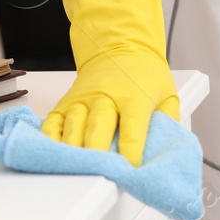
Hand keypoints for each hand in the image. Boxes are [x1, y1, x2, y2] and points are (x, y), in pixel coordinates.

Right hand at [42, 0, 179, 163]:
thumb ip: (168, 122)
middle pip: (98, 127)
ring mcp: (82, 100)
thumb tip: (165, 150)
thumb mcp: (166, 94)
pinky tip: (54, 154)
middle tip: (99, 173)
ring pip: (73, 126)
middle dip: (98, 152)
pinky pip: (53, 122)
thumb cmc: (144, 75)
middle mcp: (105, 97)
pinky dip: (50, 139)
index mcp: (134, 97)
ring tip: (75, 170)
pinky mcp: (66, 103)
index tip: (131, 170)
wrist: (119, 46)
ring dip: (73, 150)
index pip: (133, 128)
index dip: (132, 151)